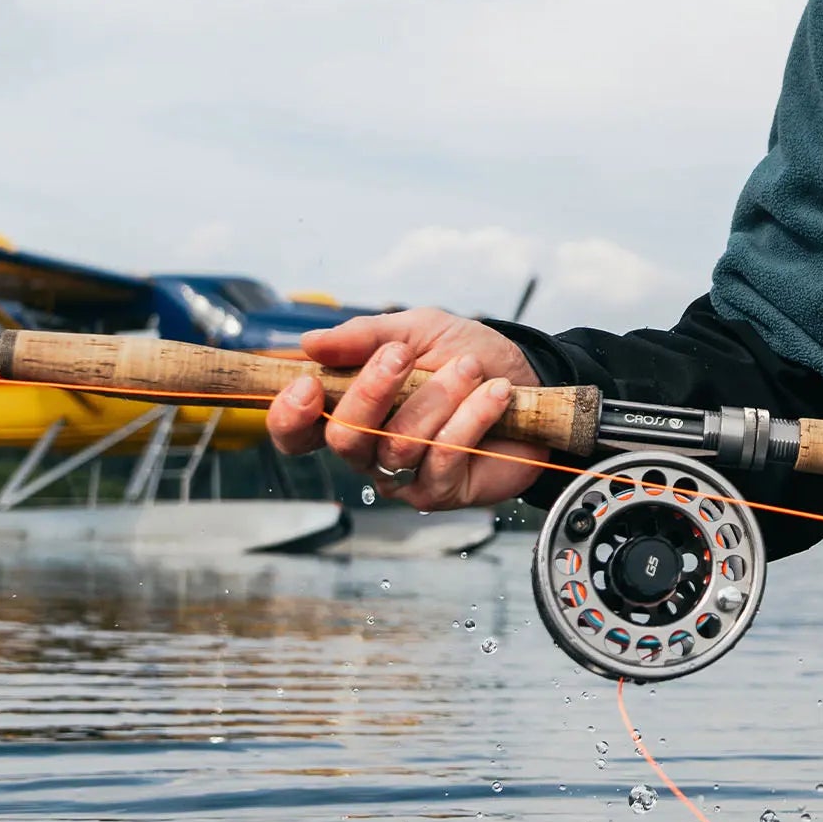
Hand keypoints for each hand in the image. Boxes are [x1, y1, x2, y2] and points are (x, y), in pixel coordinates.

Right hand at [262, 307, 545, 510]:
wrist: (533, 380)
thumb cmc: (468, 357)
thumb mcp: (419, 331)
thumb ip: (365, 337)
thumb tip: (310, 344)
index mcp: (352, 410)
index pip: (298, 431)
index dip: (290, 415)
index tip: (308, 383)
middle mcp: (370, 449)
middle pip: (345, 438)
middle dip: (371, 392)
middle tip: (403, 355)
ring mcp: (405, 474)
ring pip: (400, 444)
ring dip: (437, 397)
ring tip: (470, 368)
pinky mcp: (443, 490)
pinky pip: (444, 458)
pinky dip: (471, 419)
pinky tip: (495, 394)